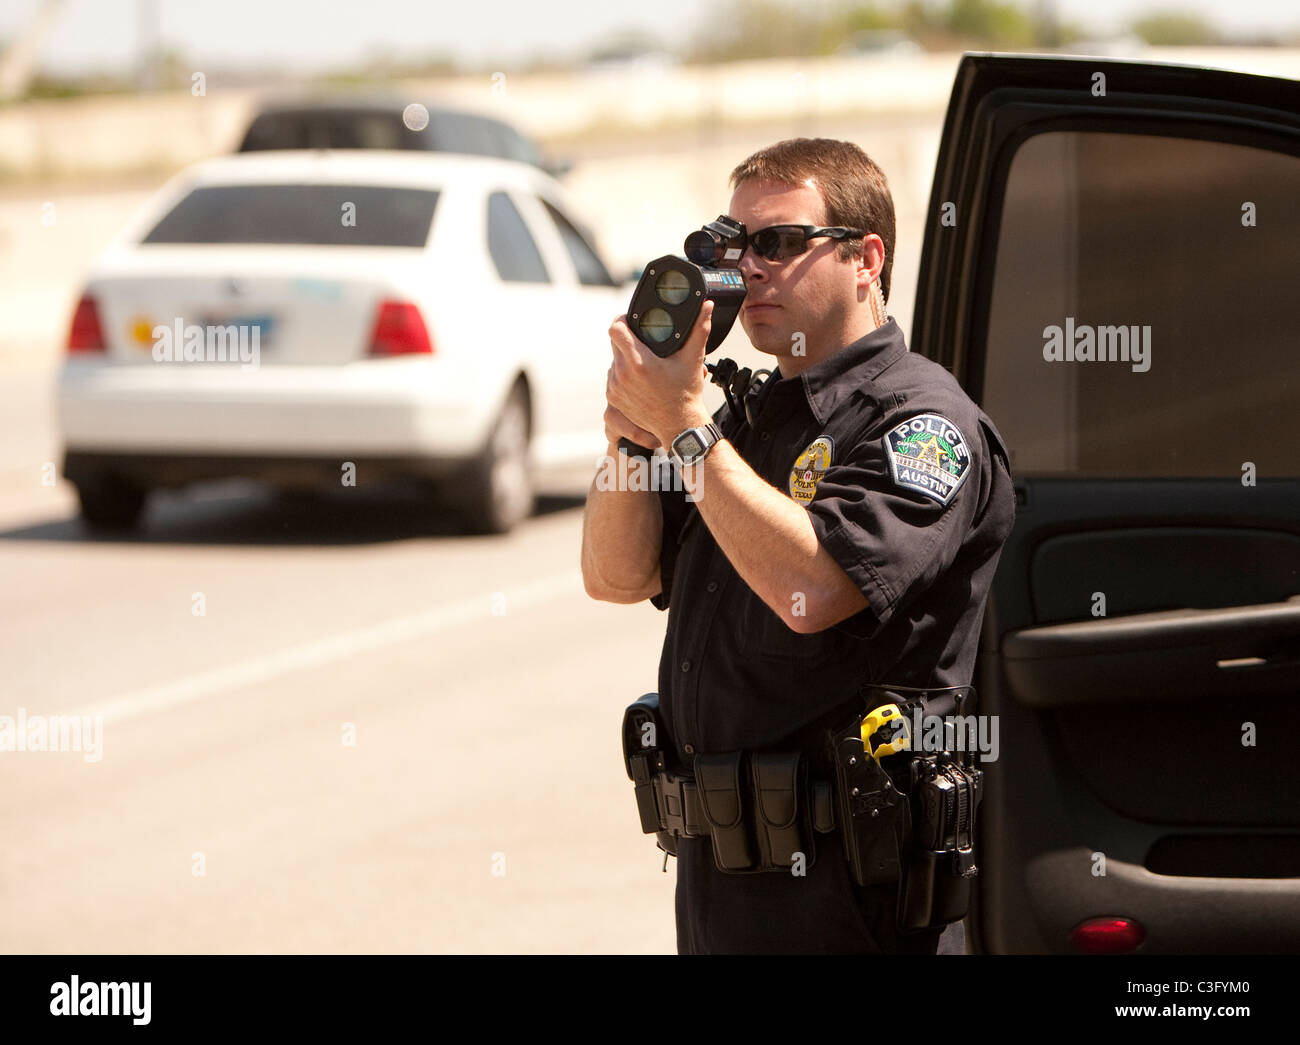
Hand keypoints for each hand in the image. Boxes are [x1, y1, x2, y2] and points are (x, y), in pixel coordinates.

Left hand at [607, 300, 713, 448]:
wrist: (679, 426)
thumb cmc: (686, 394)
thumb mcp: (693, 359)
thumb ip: (700, 329)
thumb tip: (707, 305)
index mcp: (639, 362)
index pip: (616, 329)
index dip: (622, 320)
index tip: (631, 320)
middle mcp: (623, 374)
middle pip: (614, 342)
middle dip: (627, 337)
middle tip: (643, 340)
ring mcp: (616, 387)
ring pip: (614, 359)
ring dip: (624, 356)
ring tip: (644, 360)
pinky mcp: (614, 398)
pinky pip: (613, 376)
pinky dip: (623, 373)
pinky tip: (639, 376)